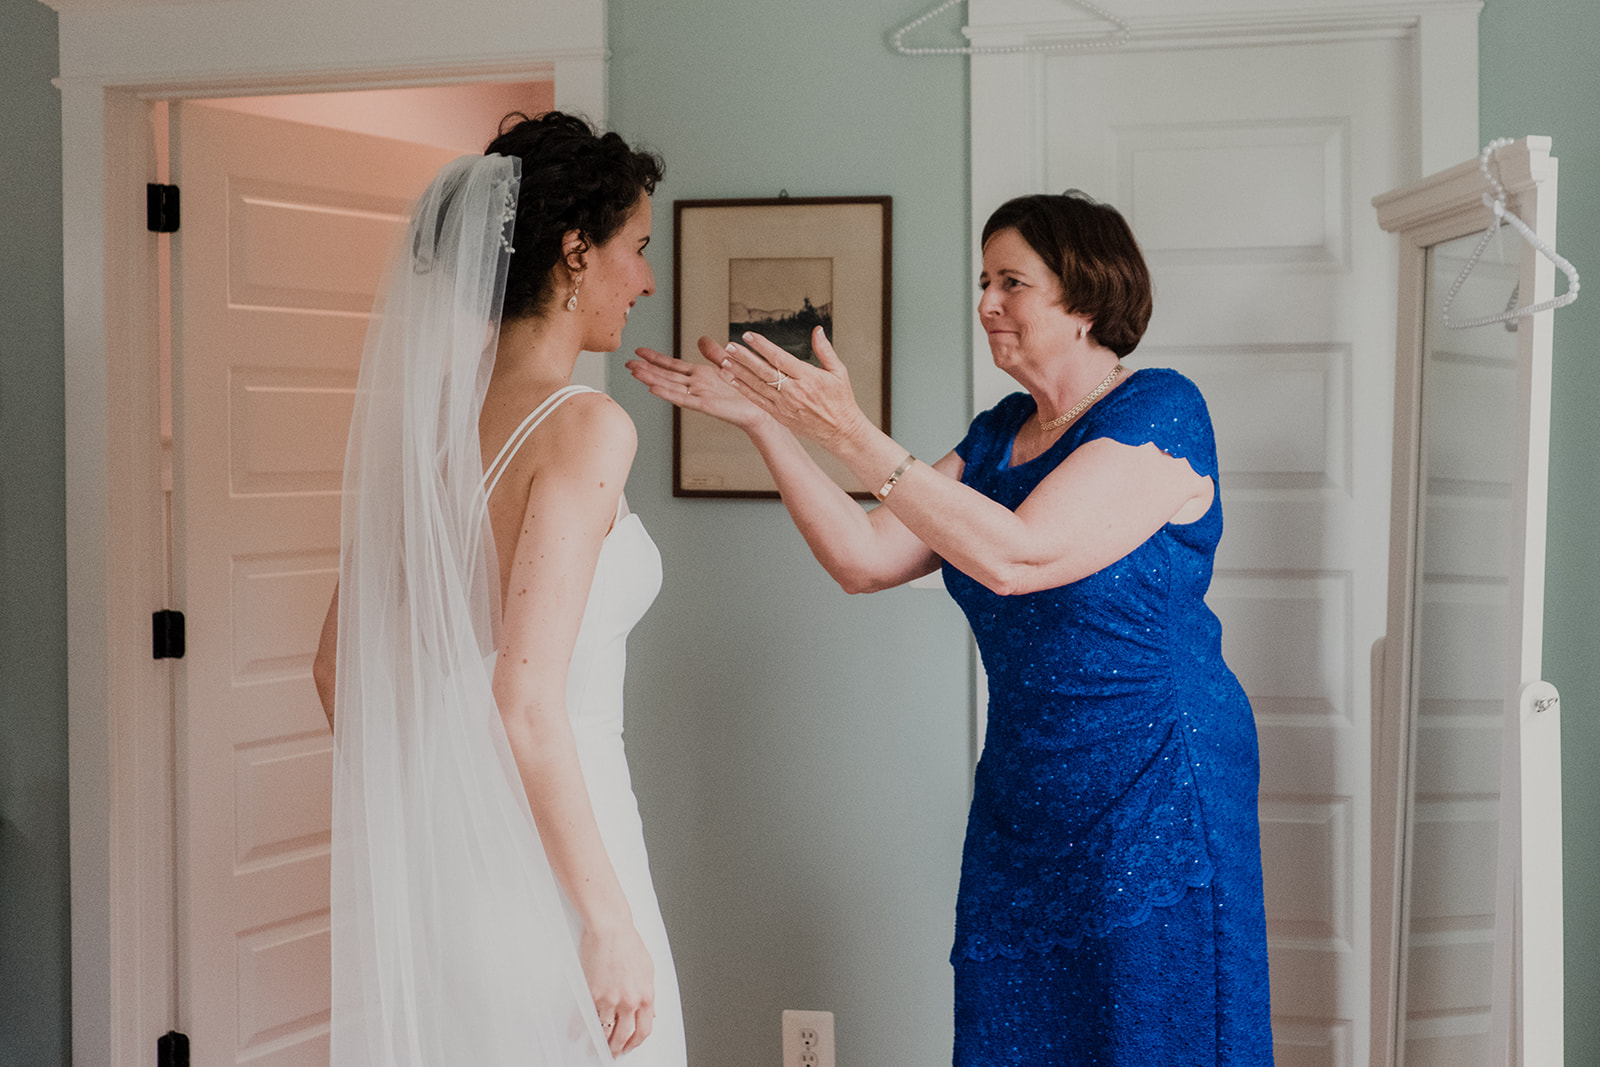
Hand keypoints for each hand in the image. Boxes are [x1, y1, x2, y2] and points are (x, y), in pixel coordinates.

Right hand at [579, 922, 655, 1054]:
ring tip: (595, 1047)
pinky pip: (584, 1017)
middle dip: (617, 1048)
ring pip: (604, 1030)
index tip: (630, 1047)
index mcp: (645, 996)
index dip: (636, 1043)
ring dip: (599, 1042)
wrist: (611, 928)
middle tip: (612, 1053)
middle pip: (623, 1036)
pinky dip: (579, 1029)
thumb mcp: (648, 970)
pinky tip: (576, 1034)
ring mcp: (609, 998)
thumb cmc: (629, 943)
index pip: (643, 1030)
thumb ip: (648, 995)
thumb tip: (650, 1013)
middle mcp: (628, 1001)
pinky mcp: (591, 992)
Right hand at [626, 342, 768, 431]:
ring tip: (635, 373)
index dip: (655, 358)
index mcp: (699, 375)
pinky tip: (654, 389)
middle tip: (627, 363)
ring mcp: (699, 395)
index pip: (672, 365)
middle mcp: (696, 385)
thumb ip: (712, 352)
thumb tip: (700, 339)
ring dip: (651, 379)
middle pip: (666, 375)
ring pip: (670, 386)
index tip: (639, 351)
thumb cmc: (744, 391)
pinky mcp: (705, 405)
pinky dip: (668, 393)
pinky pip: (683, 399)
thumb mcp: (727, 364)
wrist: (759, 409)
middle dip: (646, 369)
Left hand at [717, 327, 869, 450]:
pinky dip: (743, 389)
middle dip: (744, 358)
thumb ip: (825, 350)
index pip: (779, 358)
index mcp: (807, 377)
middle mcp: (793, 391)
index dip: (762, 346)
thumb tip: (817, 330)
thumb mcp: (838, 371)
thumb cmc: (841, 399)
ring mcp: (784, 405)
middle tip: (729, 346)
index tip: (748, 335)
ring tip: (724, 360)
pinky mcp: (779, 415)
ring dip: (739, 372)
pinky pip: (757, 400)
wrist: (840, 430)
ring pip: (757, 385)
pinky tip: (731, 379)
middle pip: (764, 371)